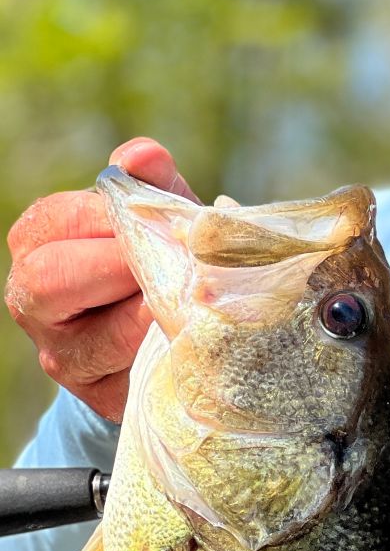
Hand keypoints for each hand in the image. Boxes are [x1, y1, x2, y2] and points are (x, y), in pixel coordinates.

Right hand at [5, 138, 197, 422]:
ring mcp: (63, 354)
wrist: (169, 336)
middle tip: (170, 265)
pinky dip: (164, 358)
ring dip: (147, 319)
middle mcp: (34, 300)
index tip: (160, 220)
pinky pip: (127, 381)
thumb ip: (152, 187)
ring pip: (89, 340)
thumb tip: (142, 154)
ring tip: (189, 302)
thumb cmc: (160, 264)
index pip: (59, 220)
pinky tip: (193, 341)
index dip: (112, 219)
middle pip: (47, 280)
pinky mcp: (99, 396)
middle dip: (116, 268)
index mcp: (41, 243)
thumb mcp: (158, 221)